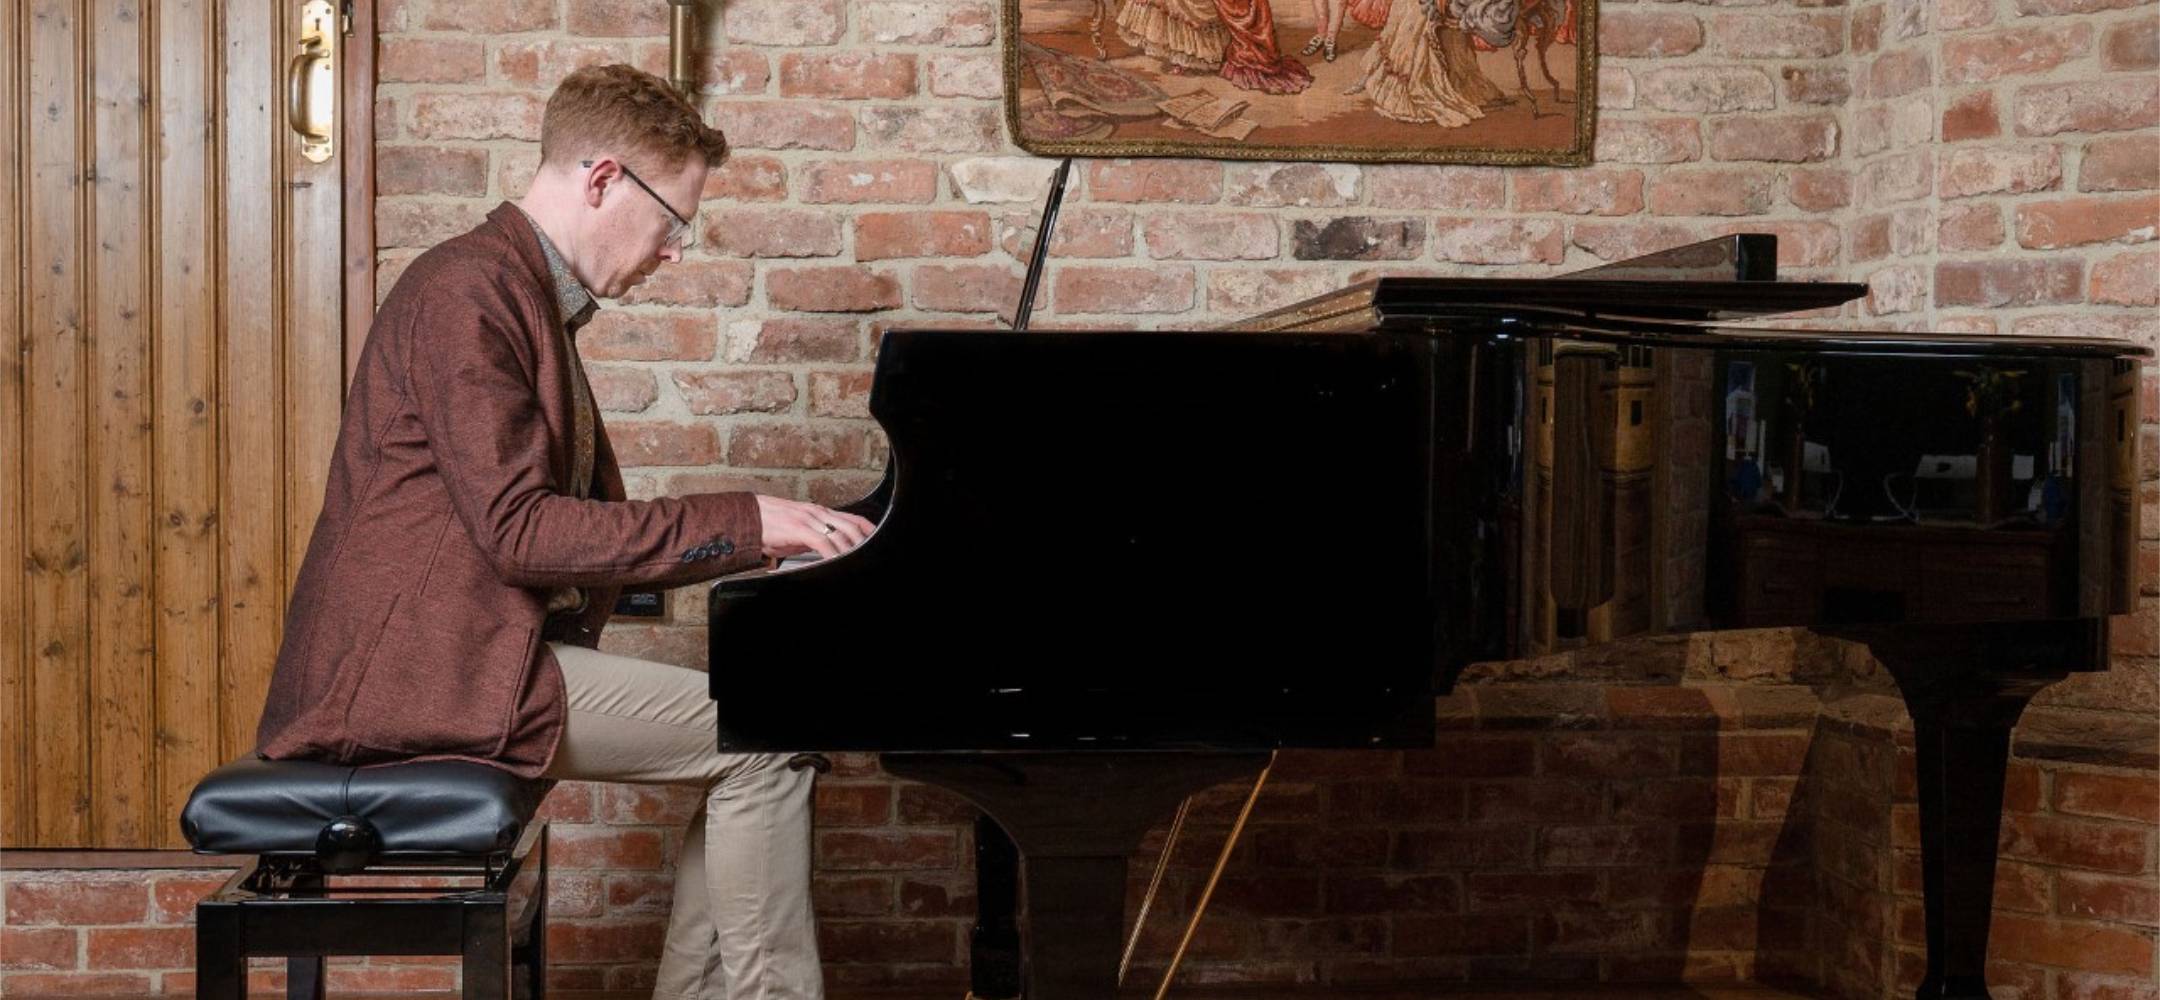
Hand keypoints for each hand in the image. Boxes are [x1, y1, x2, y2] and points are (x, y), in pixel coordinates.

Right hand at [755, 495, 874, 559]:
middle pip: (851, 526)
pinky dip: (833, 553)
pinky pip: (822, 542)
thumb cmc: (770, 525)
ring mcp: (809, 519)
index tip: (876, 540)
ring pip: (840, 534)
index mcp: (819, 512)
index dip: (867, 529)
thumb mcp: (798, 531)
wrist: (747, 517)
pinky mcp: (798, 528)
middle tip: (870, 556)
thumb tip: (827, 551)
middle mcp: (817, 513)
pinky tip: (837, 561)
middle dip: (864, 543)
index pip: (852, 519)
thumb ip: (815, 538)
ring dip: (851, 549)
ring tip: (857, 561)